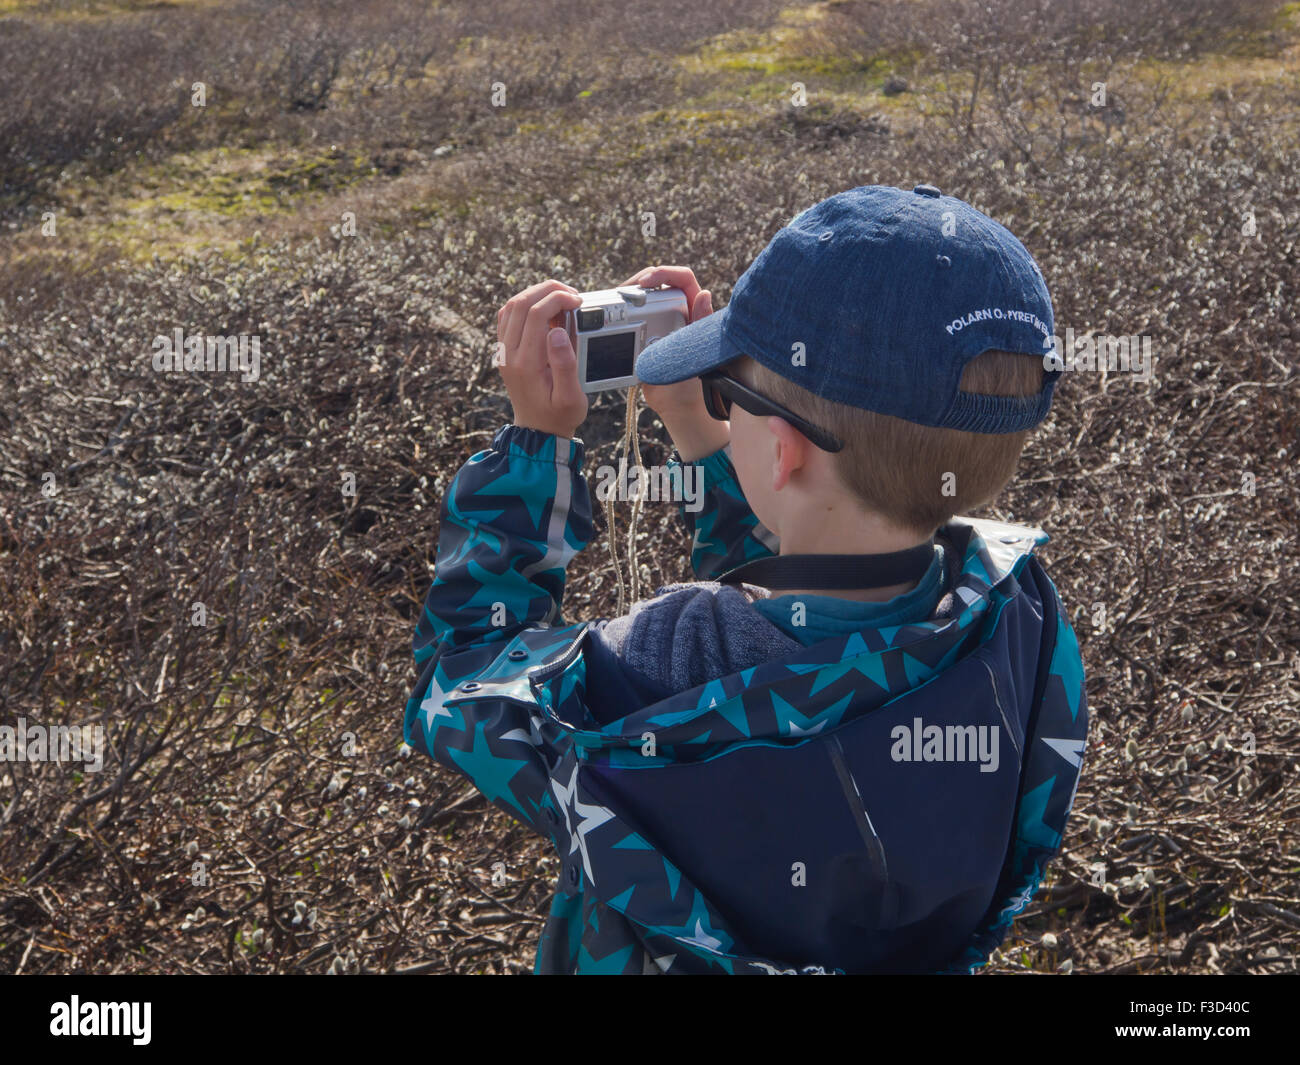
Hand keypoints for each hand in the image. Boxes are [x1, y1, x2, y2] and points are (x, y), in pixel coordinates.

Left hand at [495, 279, 586, 437]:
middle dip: (548, 290)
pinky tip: (544, 309)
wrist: (538, 432)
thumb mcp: (570, 396)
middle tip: (572, 294)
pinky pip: (507, 316)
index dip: (559, 299)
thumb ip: (565, 364)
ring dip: (536, 294)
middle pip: (521, 303)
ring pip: (511, 306)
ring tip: (560, 298)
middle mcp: (509, 354)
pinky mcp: (504, 350)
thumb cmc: (559, 415)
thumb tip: (558, 330)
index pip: (537, 314)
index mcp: (526, 363)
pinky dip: (525, 304)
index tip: (578, 302)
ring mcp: (503, 351)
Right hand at [621, 265, 714, 415]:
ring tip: (611, 305)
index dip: (664, 273)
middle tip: (620, 293)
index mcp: (695, 311)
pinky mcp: (644, 335)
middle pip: (657, 284)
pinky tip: (608, 320)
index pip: (683, 279)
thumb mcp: (698, 353)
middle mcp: (677, 312)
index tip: (645, 283)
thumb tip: (705, 295)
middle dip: (637, 282)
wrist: (678, 407)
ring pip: (641, 299)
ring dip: (625, 298)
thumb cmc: (696, 383)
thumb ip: (701, 324)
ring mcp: (659, 323)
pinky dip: (618, 315)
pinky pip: (630, 318)